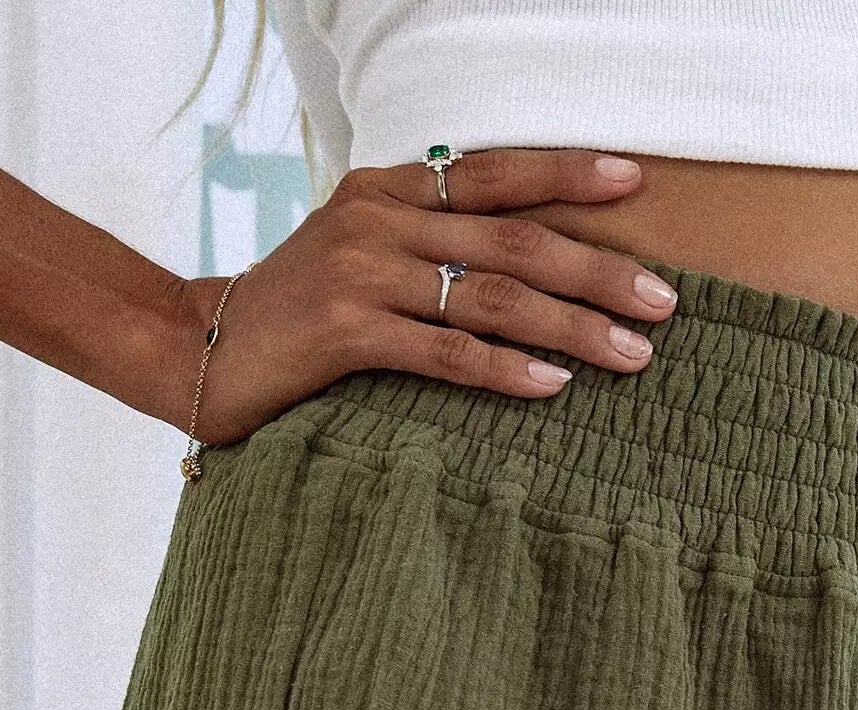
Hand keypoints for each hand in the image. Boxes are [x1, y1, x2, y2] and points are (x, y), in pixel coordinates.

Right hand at [163, 147, 679, 445]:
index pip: (496, 174)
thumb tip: (520, 261)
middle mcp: (379, 220)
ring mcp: (361, 273)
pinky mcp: (345, 332)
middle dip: (597, 270)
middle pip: (513, 240)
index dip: (568, 175)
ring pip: (491, 296)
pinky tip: (554, 386)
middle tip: (662, 301)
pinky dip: (505, 369)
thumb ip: (427, 244)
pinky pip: (445, 351)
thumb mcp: (360, 255)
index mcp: (388, 191)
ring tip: (632, 354)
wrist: (196, 349)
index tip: (637, 181)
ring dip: (571, 327)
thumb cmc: (295, 313)